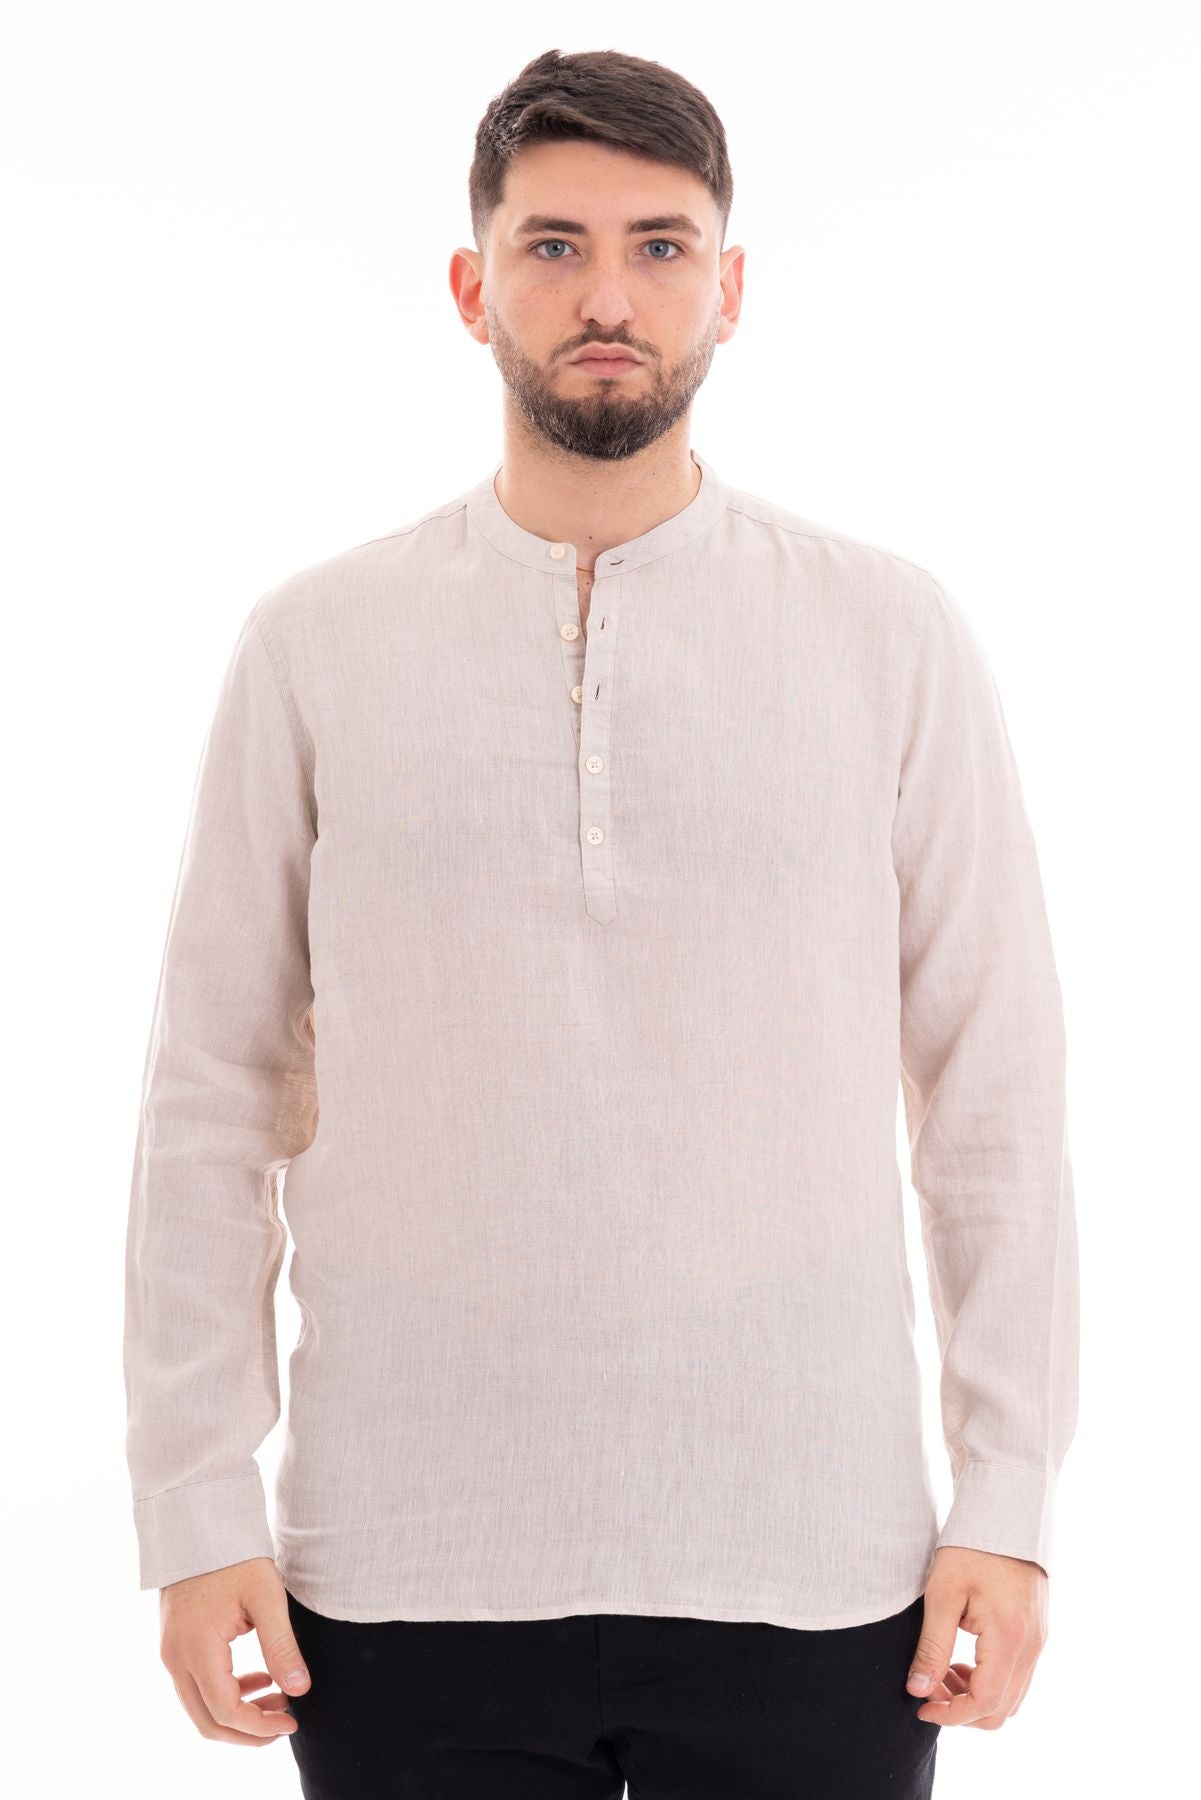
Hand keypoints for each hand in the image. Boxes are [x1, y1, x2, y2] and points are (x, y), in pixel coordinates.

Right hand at [158, 1556, 310, 1744]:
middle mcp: (176, 1659)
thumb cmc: (235, 1556)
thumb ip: (282, 1646)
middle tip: (286, 1721)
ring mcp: (171, 1654)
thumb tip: (301, 1690)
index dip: (260, 1726)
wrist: (199, 1526)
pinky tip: (259, 1679)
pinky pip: (197, 1687)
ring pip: (200, 1709)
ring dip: (238, 1714)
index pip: (226, 1711)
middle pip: (208, 1722)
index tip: (292, 1722)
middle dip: (249, 1732)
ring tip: (278, 1698)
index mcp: (197, 1649)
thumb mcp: (266, 1597)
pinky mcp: (175, 1646)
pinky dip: (226, 1695)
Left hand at [906, 1545, 1048, 1728]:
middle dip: (962, 1710)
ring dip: (976, 1697)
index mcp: (1010, 1638)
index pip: (984, 1703)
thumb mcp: (942, 1594)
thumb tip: (917, 1690)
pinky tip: (962, 1661)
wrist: (1006, 1511)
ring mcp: (1039, 1640)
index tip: (920, 1707)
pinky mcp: (1037, 1632)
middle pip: (1002, 1710)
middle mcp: (1032, 1646)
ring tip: (941, 1673)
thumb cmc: (971, 1546)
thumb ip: (932, 1646)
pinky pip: (1017, 1676)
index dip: (950, 1715)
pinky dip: (990, 1681)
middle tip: (927, 1689)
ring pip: (1012, 1697)